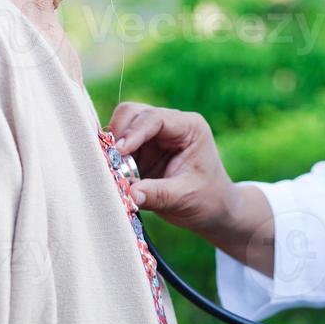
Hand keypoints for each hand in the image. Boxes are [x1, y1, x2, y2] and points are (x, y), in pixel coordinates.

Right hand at [107, 102, 235, 233]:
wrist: (212, 210)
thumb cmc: (207, 199)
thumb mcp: (185, 197)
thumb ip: (158, 194)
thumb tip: (130, 193)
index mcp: (189, 128)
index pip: (155, 118)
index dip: (134, 132)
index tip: (119, 151)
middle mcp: (169, 125)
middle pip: (132, 114)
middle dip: (118, 136)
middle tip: (111, 163)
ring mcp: (153, 136)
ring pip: (120, 128)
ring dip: (113, 151)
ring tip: (117, 174)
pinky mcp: (141, 151)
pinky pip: (118, 149)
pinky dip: (113, 160)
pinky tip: (117, 177)